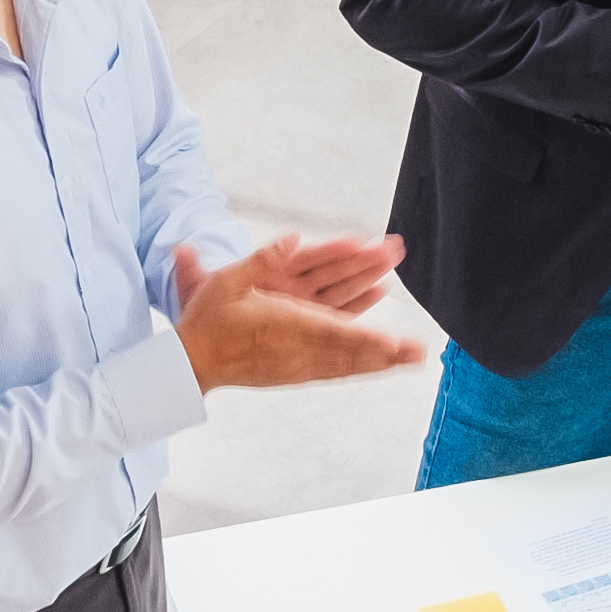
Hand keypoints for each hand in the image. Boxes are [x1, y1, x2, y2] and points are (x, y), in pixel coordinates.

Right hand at [172, 236, 428, 391]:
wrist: (192, 363)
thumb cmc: (208, 321)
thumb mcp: (226, 281)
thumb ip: (262, 259)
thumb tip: (293, 237)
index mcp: (282, 325)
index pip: (329, 330)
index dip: (362, 338)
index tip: (390, 342)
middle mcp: (295, 349)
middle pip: (348, 351)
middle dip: (386, 351)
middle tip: (419, 351)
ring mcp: (297, 365)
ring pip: (346, 364)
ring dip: (381, 362)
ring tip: (411, 359)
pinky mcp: (294, 374)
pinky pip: (335, 371)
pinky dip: (360, 368)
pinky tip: (380, 367)